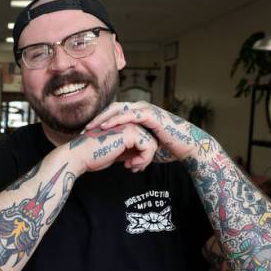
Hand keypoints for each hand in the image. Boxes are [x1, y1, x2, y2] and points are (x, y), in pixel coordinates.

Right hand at [68, 123, 157, 174]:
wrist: (79, 156)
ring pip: (152, 144)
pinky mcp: (130, 133)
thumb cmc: (93, 156)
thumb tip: (143, 157)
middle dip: (146, 158)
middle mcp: (128, 122)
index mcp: (124, 125)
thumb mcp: (117, 153)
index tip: (132, 166)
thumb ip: (129, 151)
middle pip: (151, 141)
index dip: (143, 155)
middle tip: (133, 168)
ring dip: (145, 160)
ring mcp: (129, 125)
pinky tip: (129, 164)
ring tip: (131, 166)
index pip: (145, 139)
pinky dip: (143, 159)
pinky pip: (148, 147)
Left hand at [84, 101, 214, 162]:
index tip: (85, 134)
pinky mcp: (151, 115)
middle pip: (111, 110)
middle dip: (96, 120)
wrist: (187, 147)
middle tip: (83, 131)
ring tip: (90, 129)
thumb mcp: (143, 149)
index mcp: (136, 115)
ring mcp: (145, 110)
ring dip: (103, 119)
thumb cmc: (168, 148)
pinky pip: (130, 115)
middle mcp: (139, 109)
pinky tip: (106, 127)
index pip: (112, 115)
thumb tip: (122, 161)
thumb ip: (131, 150)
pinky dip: (116, 120)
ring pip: (118, 110)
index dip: (98, 123)